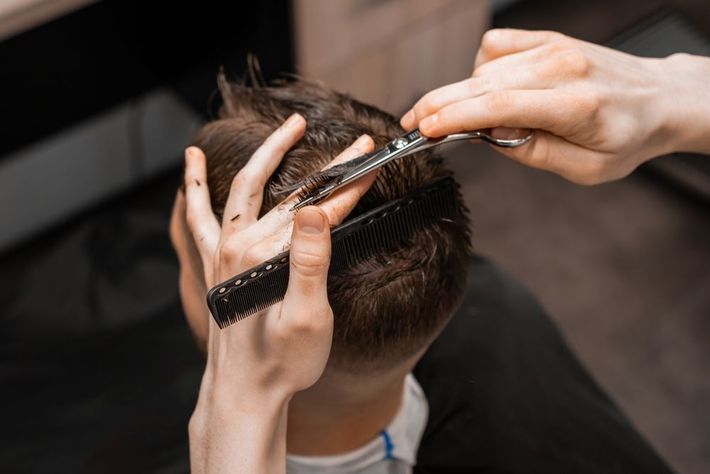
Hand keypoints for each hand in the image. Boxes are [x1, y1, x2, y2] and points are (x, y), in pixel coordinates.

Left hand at [181, 113, 375, 472]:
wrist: (244, 391)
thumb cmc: (282, 362)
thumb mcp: (307, 318)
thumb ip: (310, 262)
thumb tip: (318, 212)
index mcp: (268, 256)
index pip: (322, 209)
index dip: (352, 184)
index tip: (374, 160)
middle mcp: (240, 247)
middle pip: (294, 195)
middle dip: (330, 168)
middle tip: (357, 145)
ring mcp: (223, 252)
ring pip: (247, 189)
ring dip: (268, 155)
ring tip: (288, 129)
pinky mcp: (215, 263)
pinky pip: (198, 215)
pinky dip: (194, 187)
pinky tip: (190, 163)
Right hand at [401, 29, 709, 183]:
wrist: (658, 98)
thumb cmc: (626, 137)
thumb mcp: (585, 169)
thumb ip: (532, 152)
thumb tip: (488, 136)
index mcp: (575, 105)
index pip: (499, 106)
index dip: (454, 118)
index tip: (424, 130)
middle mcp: (561, 68)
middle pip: (481, 83)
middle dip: (438, 104)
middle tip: (412, 124)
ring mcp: (553, 48)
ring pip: (484, 69)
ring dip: (462, 95)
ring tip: (460, 119)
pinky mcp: (547, 39)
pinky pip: (495, 47)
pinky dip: (480, 69)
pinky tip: (485, 88)